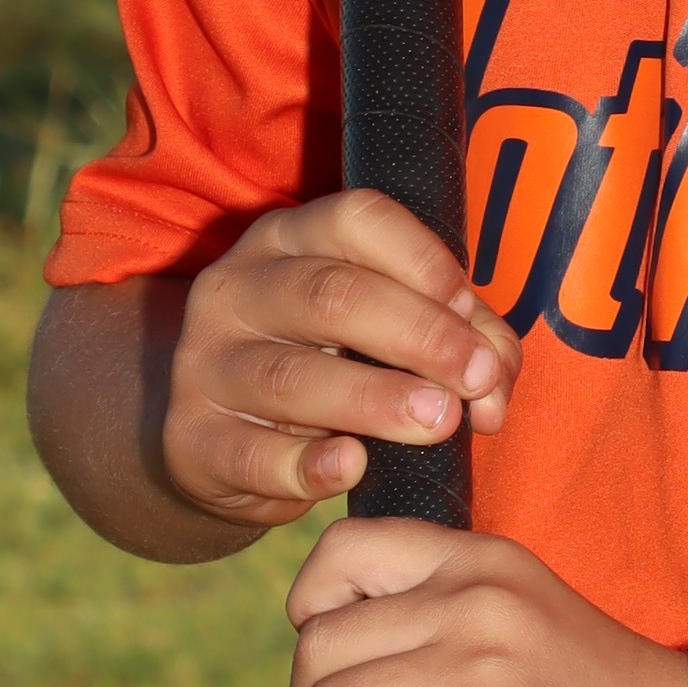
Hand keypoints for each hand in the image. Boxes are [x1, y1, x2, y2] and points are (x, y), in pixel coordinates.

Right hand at [161, 191, 517, 534]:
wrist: (220, 442)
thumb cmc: (327, 369)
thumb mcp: (384, 333)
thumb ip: (454, 338)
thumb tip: (493, 377)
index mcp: (289, 240)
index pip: (355, 219)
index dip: (422, 259)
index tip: (469, 309)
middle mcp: (238, 289)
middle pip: (332, 295)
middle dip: (418, 335)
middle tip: (474, 379)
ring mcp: (207, 365)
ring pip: (294, 376)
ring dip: (378, 399)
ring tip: (439, 421)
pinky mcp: (194, 441)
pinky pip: (255, 454)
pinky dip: (310, 465)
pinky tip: (355, 466)